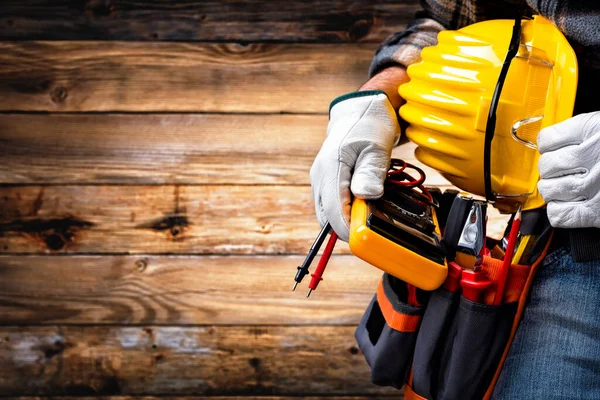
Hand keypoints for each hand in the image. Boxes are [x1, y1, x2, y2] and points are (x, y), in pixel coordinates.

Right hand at [310, 91, 399, 240]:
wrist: (360, 111)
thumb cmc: (369, 125)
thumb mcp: (376, 146)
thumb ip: (371, 171)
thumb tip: (366, 196)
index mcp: (330, 168)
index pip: (333, 210)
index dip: (347, 229)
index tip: (364, 238)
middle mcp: (320, 177)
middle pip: (326, 216)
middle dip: (347, 228)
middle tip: (371, 230)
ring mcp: (321, 180)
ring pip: (328, 212)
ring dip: (346, 220)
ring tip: (369, 217)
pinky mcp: (326, 182)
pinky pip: (332, 205)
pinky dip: (346, 211)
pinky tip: (363, 207)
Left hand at [537, 111, 599, 227]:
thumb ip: (587, 133)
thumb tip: (555, 144)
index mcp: (595, 129)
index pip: (547, 139)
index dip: (549, 147)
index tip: (556, 150)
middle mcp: (592, 156)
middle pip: (547, 166)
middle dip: (552, 171)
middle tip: (565, 172)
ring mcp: (595, 186)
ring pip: (549, 190)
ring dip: (554, 191)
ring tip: (569, 188)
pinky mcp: (598, 213)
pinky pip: (560, 215)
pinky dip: (559, 212)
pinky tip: (570, 206)